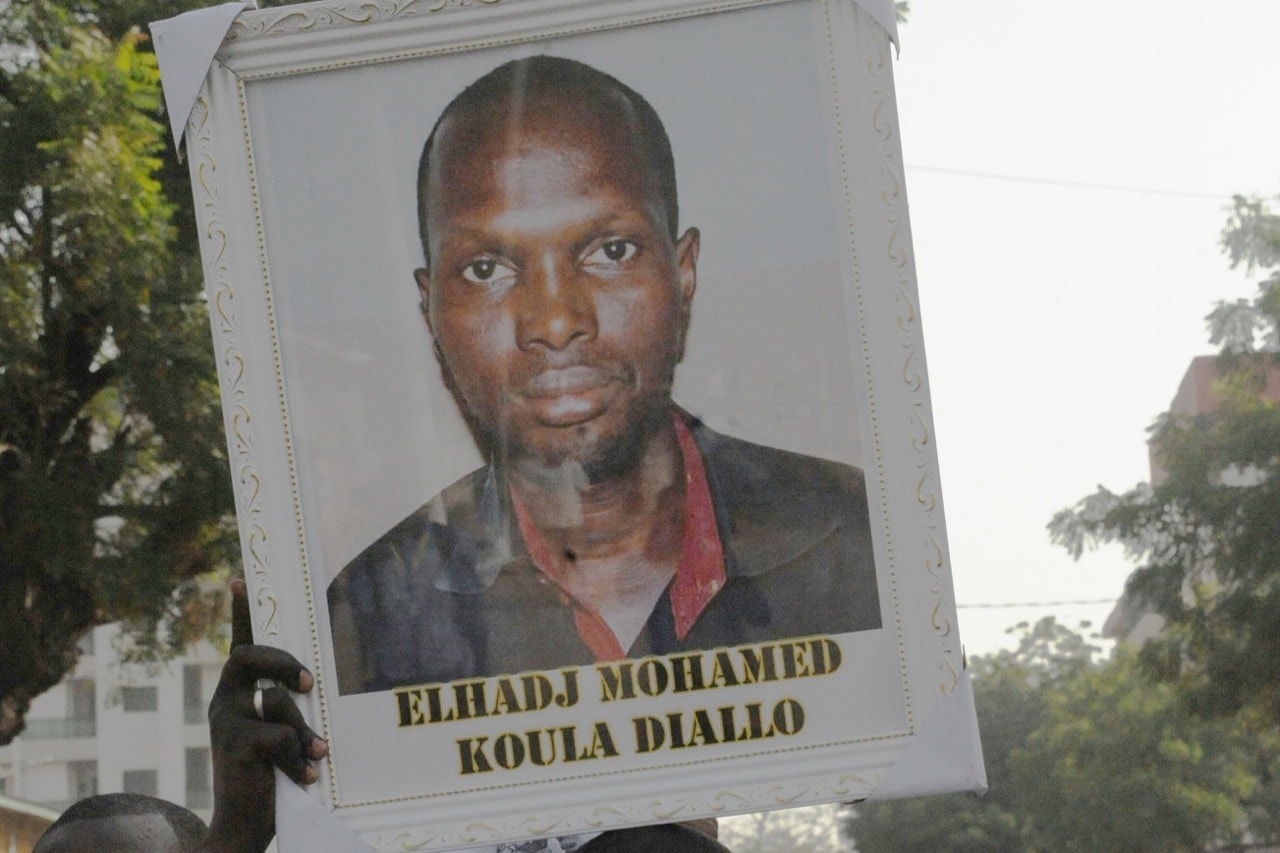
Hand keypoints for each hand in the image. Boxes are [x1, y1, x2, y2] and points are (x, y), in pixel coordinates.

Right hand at [201, 579, 327, 852]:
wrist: (241, 828)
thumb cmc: (269, 777)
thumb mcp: (279, 733)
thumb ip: (287, 707)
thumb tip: (306, 686)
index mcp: (236, 695)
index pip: (239, 645)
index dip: (240, 612)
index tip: (240, 578)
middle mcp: (224, 703)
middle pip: (246, 656)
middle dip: (282, 661)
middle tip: (307, 683)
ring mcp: (226, 724)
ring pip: (275, 703)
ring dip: (303, 730)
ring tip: (316, 755)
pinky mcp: (236, 748)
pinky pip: (280, 739)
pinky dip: (299, 758)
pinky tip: (305, 776)